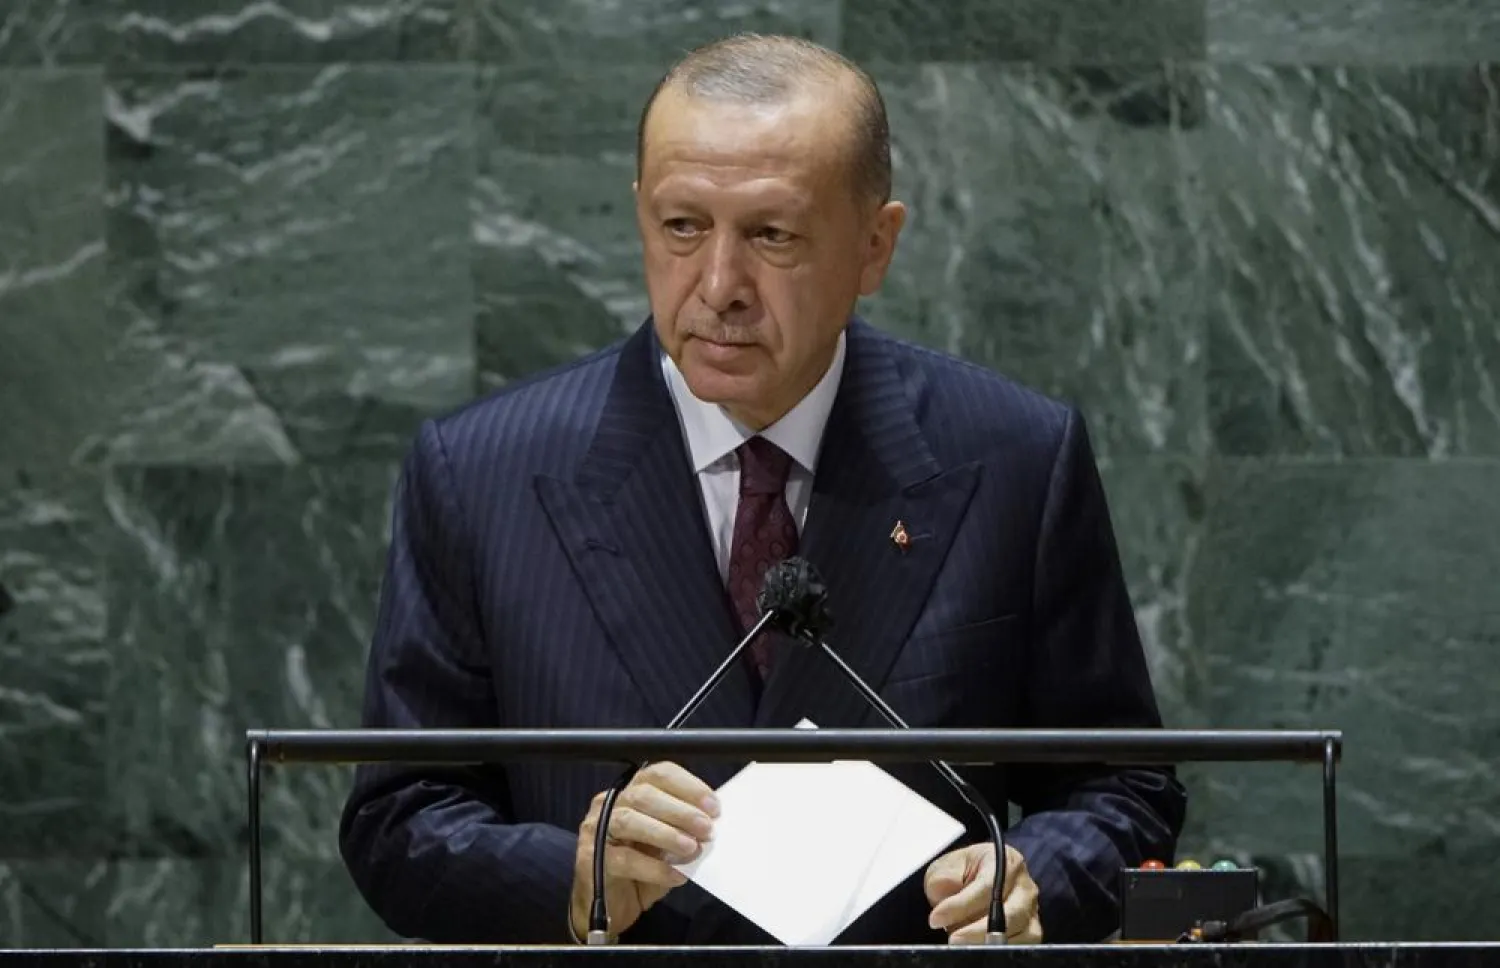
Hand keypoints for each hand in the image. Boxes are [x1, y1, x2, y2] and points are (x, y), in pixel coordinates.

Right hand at [570, 762, 718, 940]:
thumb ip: (685, 831)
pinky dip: (654, 867)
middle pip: (644, 795)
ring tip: (691, 848)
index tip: (713, 806)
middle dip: (680, 810)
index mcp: (633, 792)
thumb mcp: (668, 847)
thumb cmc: (642, 870)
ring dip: (666, 833)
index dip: (688, 786)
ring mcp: (597, 829)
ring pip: (629, 820)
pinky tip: (675, 875)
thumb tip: (712, 825)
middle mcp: (612, 804)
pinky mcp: (591, 858)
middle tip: (706, 829)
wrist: (610, 907)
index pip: (659, 775)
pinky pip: (624, 858)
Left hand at [924, 843, 1041, 943]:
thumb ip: (944, 877)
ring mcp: (1031, 910)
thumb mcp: (947, 867)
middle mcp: (1024, 886)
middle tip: (953, 938)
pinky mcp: (1032, 930)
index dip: (961, 905)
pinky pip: (1023, 944)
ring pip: (1019, 932)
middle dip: (977, 930)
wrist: (973, 882)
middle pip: (1008, 913)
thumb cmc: (963, 873)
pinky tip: (979, 948)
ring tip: (963, 942)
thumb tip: (947, 888)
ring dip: (988, 941)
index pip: (987, 887)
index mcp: (1005, 861)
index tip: (937, 917)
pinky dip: (1001, 949)